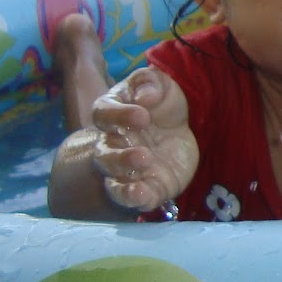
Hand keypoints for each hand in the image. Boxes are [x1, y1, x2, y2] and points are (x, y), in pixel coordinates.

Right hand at [88, 67, 197, 211]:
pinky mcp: (144, 188)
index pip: (103, 114)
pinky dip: (133, 198)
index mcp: (113, 116)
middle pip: (103, 153)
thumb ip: (151, 82)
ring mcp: (126, 170)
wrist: (178, 137)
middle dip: (120, 155)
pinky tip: (142, 195)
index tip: (144, 115)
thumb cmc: (161, 109)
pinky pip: (130, 197)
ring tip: (144, 166)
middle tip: (144, 153)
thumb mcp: (162, 87)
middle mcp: (114, 145)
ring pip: (113, 178)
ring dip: (126, 175)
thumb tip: (144, 96)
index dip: (119, 114)